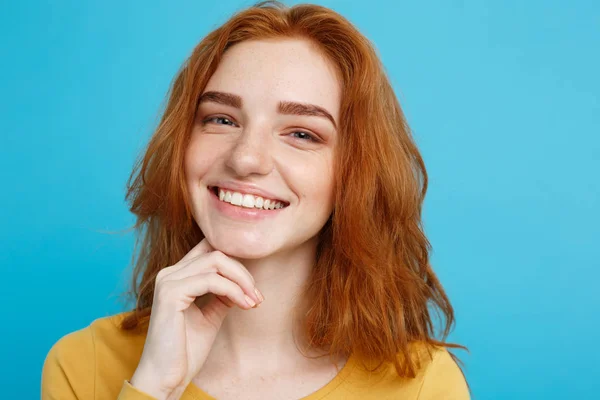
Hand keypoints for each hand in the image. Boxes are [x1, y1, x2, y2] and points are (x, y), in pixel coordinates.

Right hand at [129, 238, 263, 398]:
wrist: (166, 377)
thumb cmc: (185, 350)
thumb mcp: (210, 315)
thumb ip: (223, 295)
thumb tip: (243, 283)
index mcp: (177, 276)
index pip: (209, 249)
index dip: (235, 260)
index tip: (252, 286)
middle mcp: (170, 273)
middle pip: (216, 252)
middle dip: (243, 272)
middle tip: (258, 296)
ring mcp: (168, 281)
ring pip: (216, 261)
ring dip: (242, 280)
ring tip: (254, 301)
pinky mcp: (170, 293)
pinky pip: (211, 281)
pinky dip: (233, 291)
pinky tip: (245, 305)